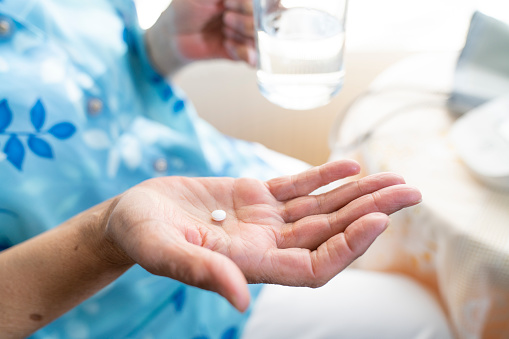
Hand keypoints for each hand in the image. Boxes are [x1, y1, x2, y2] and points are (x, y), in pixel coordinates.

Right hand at [105, 160, 420, 311]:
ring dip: (357, 193)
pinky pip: (297, 188)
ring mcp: (263, 220)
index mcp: (249, 264)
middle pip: (329, 233)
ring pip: (320, 208)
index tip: (377, 220)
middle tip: (409, 191)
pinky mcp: (254, 197)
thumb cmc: (140, 237)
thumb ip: (201, 272)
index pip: (312, 266)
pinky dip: (324, 176)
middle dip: (369, 211)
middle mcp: (265, 245)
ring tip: (393, 178)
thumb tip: (239, 299)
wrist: (132, 217)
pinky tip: (350, 165)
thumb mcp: (163, 252)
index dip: (346, 247)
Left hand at [146, 0, 255, 74]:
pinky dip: (244, 53)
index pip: (264, 3)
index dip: (247, 5)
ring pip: (261, 39)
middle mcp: (247, 16)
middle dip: (245, 21)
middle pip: (264, 21)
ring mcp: (244, 35)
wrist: (172, 35)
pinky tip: (227, 45)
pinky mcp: (239, 53)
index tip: (227, 3)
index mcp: (241, 0)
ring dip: (243, 35)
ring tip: (224, 31)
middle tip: (225, 18)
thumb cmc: (186, 7)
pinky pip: (254, 58)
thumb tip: (243, 0)